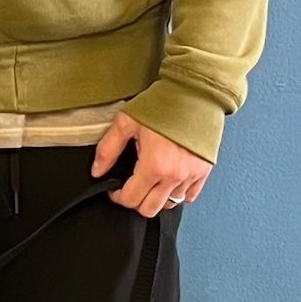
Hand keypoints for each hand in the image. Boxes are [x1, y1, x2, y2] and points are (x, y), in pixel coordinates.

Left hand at [91, 110, 211, 216]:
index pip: (131, 199)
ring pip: (170, 204)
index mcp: (153, 165)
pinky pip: (189, 196)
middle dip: (135, 202)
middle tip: (130, 188)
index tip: (115, 189)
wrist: (194, 92)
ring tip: (150, 182)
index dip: (117, 197)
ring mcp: (191, 175)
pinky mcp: (203, 171)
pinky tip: (169, 180)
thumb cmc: (163, 103)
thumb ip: (108, 149)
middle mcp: (174, 175)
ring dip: (156, 198)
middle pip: (150, 209)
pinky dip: (177, 193)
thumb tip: (97, 170)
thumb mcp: (126, 122)